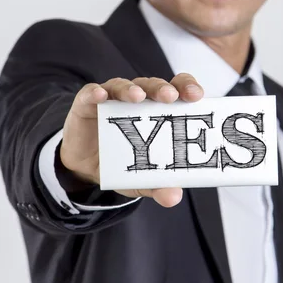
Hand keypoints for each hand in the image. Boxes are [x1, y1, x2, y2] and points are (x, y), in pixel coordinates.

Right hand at [61, 74, 203, 206]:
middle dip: (163, 89)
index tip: (197, 96)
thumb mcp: (140, 178)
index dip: (187, 87)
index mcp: (158, 110)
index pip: (176, 90)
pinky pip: (91, 93)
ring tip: (137, 97)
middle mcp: (138, 99)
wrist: (85, 168)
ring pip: (124, 86)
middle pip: (154, 86)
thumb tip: (174, 196)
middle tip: (171, 97)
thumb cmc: (121, 161)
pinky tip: (100, 95)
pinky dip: (96, 92)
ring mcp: (112, 98)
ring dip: (132, 89)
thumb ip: (157, 185)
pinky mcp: (87, 103)